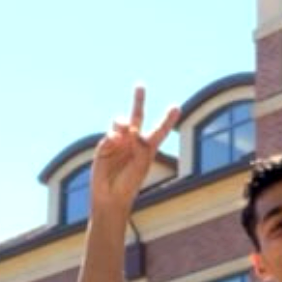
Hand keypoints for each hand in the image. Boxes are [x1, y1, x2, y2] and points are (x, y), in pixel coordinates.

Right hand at [91, 86, 179, 212]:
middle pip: (137, 117)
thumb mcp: (140, 165)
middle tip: (139, 85)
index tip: (176, 107)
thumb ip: (140, 146)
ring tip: (125, 129)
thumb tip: (131, 129)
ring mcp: (119, 142)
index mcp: (147, 148)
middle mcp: (133, 142)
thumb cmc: (129, 184)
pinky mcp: (105, 146)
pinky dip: (113, 136)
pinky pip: (110, 134)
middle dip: (138, 101)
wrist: (110, 196)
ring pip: (121, 122)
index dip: (167, 119)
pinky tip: (114, 141)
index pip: (159, 130)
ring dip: (123, 122)